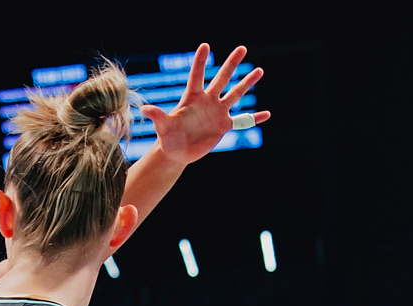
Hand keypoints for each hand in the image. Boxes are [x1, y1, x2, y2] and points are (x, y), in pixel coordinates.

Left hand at [145, 44, 268, 163]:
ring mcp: (218, 112)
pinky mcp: (224, 125)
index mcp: (192, 98)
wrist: (177, 152)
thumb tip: (145, 110)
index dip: (200, 62)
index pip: (197, 76)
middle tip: (242, 48)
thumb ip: (157, 116)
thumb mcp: (163, 127)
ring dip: (247, 83)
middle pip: (222, 79)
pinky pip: (242, 120)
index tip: (205, 46)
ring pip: (235, 94)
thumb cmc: (167, 138)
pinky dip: (254, 118)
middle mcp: (208, 101)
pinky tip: (267, 114)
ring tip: (259, 70)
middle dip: (232, 64)